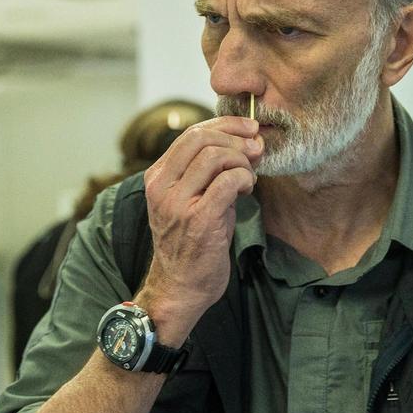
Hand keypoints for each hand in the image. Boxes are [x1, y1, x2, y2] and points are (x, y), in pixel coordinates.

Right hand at [137, 116, 261, 343]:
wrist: (180, 288)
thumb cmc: (191, 244)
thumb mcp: (191, 201)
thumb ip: (210, 172)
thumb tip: (245, 143)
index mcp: (157, 178)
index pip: (190, 134)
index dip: (225, 124)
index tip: (248, 129)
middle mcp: (162, 187)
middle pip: (201, 138)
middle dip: (236, 138)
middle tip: (256, 149)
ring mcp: (178, 203)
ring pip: (215, 156)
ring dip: (242, 162)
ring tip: (249, 177)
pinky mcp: (199, 219)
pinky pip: (228, 182)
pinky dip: (244, 179)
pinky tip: (248, 190)